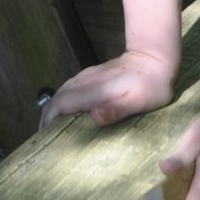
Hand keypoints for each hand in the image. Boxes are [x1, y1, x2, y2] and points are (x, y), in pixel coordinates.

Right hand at [38, 49, 176, 127]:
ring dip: (53, 111)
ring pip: (61, 93)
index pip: (61, 103)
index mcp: (94, 89)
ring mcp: (87, 77)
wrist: (155, 57)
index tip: (44, 138)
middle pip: (56, 98)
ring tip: (53, 132)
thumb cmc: (151, 84)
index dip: (49, 119)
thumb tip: (93, 117)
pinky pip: (70, 90)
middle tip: (46, 141)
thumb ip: (116, 110)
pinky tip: (68, 117)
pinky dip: (62, 104)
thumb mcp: (139, 101)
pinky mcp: (91, 76)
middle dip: (47, 118)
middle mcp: (85, 81)